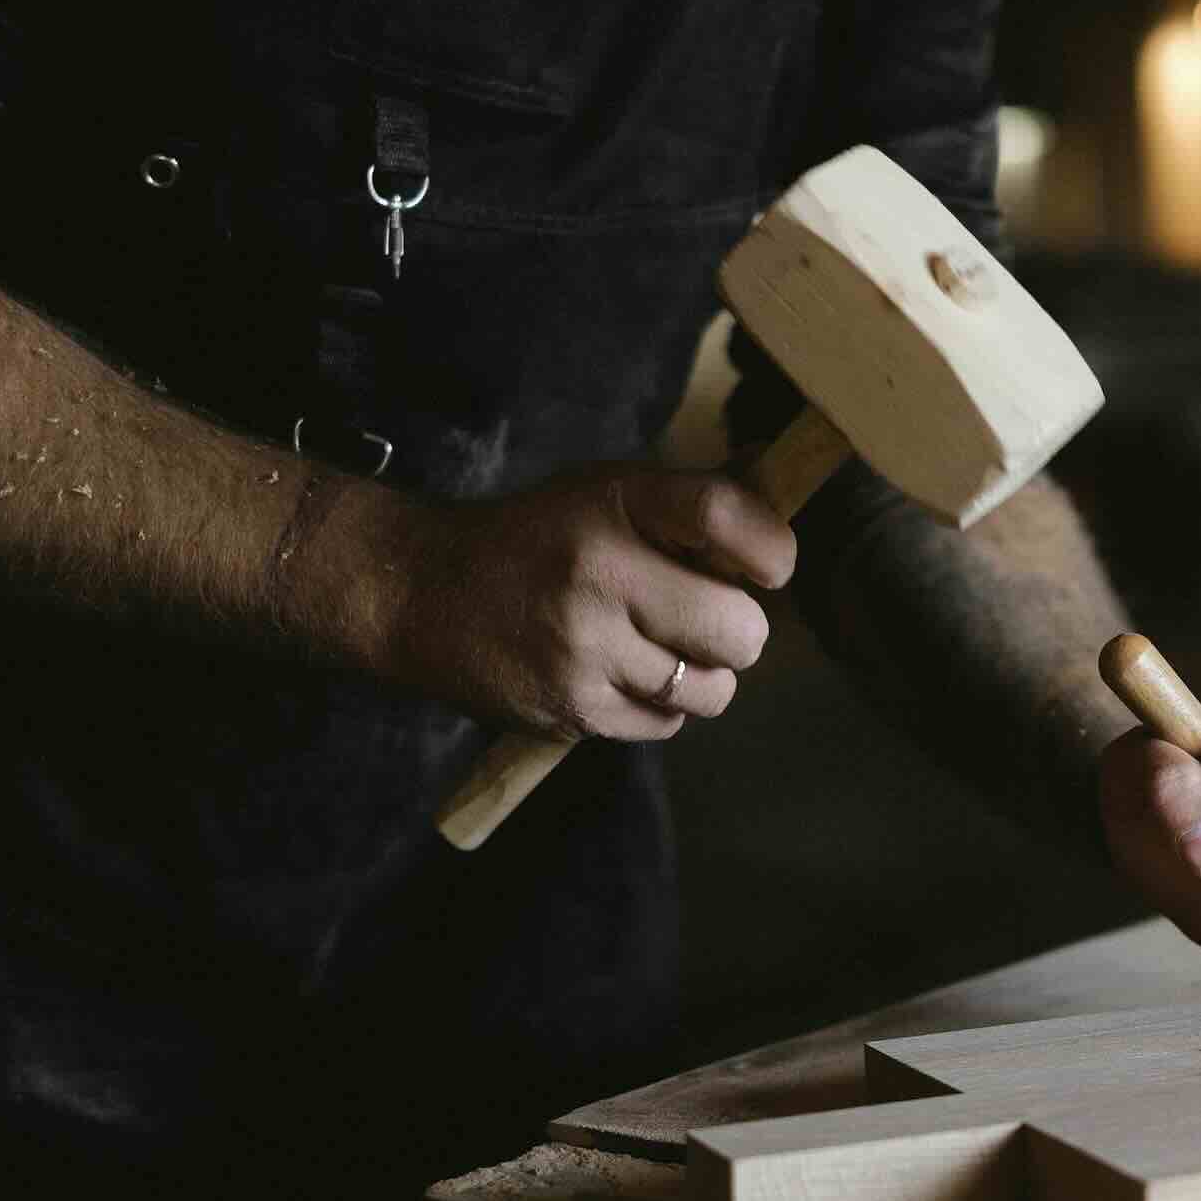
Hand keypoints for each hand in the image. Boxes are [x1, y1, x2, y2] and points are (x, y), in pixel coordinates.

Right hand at [393, 464, 794, 738]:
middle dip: (738, 631)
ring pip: (712, 691)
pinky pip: (665, 724)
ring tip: (657, 646)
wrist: (422, 593)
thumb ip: (693, 499)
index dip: (772, 551)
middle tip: (703, 616)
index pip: (725, 517)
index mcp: (617, 502)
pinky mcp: (571, 710)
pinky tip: (619, 672)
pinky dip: (658, 706)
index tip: (768, 567)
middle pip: (741, 632)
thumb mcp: (607, 491)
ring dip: (701, 676)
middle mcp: (599, 573)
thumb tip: (779, 476)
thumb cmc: (539, 537)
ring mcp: (584, 649)